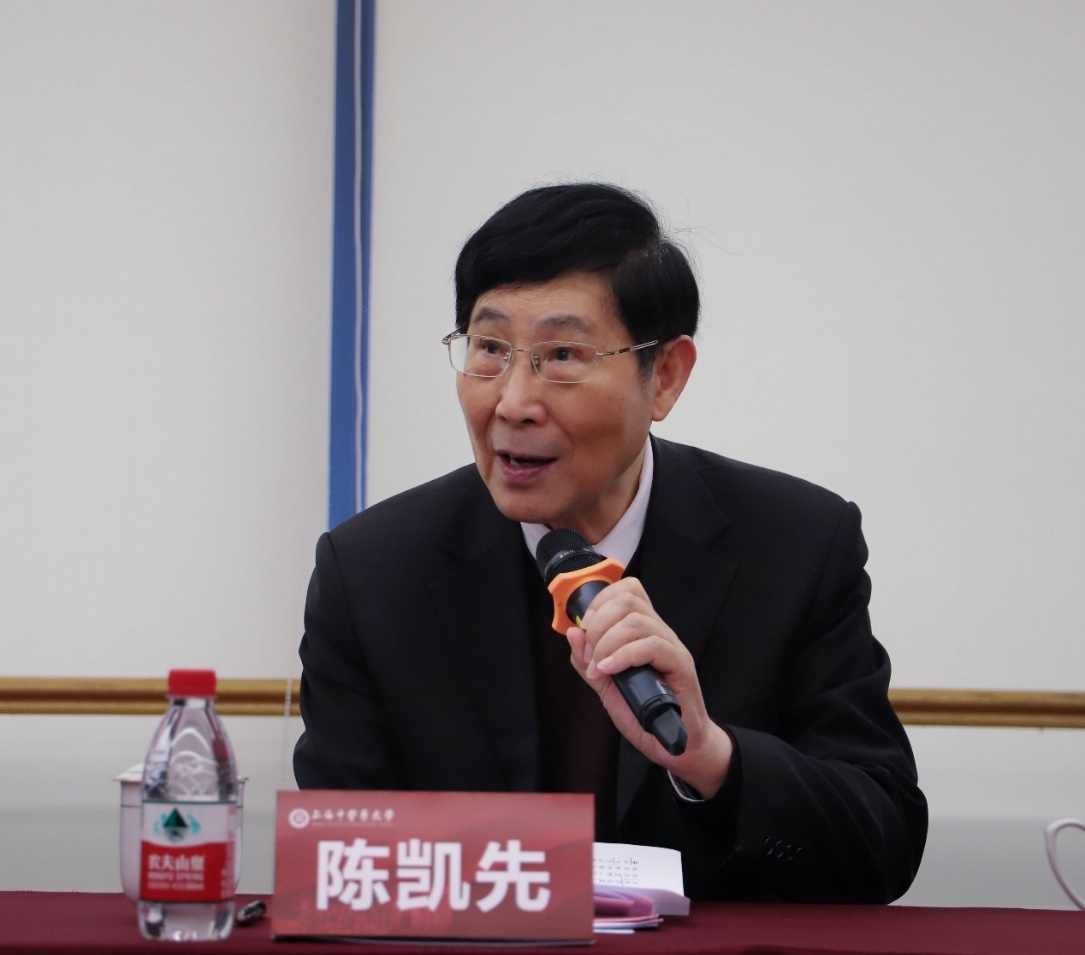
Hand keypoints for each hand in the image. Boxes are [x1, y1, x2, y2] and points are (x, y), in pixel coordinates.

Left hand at [565, 576, 733, 798]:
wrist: (676, 745)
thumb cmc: (645, 714)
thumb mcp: (607, 687)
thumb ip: (587, 661)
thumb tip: (572, 632)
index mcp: (643, 631)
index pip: (627, 590)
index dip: (600, 602)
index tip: (584, 630)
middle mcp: (660, 632)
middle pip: (628, 600)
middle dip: (598, 625)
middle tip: (591, 655)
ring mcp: (672, 647)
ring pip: (637, 621)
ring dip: (607, 643)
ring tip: (600, 668)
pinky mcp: (681, 665)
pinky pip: (652, 645)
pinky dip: (623, 656)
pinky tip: (610, 670)